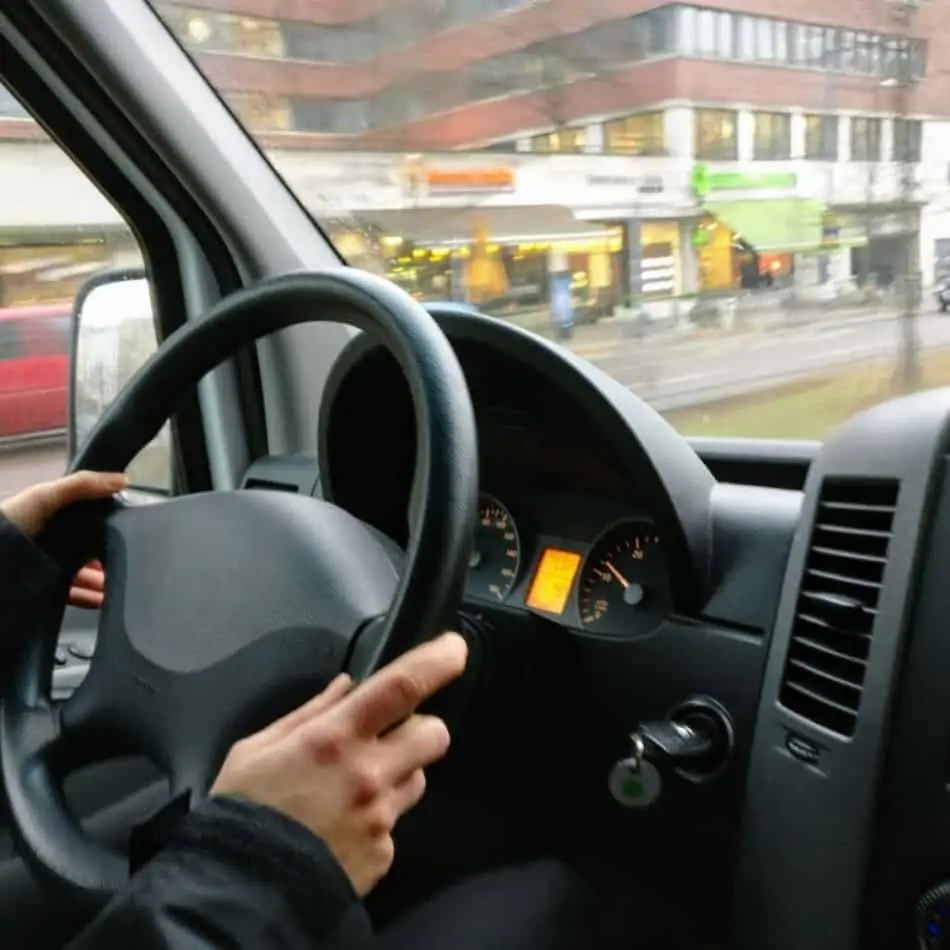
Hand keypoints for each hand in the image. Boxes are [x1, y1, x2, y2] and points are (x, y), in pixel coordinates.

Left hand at [1, 472, 126, 608]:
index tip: (132, 530)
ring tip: (117, 587)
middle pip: (87, 547)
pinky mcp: (40, 589)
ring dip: (101, 580)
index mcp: (51, 516)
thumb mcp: (43, 497)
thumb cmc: (8, 526)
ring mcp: (45, 566)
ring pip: (81, 573)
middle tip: (129, 563)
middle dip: (108, 555)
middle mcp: (50, 540)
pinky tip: (101, 600)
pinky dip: (87, 598)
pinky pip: (69, 594)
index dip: (109, 523)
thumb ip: (81, 486)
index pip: (88, 518)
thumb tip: (123, 480)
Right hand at [211, 632, 467, 896]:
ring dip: (399, 774)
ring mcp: (380, 817)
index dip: (437, 661)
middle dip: (419, 728)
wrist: (239, 894)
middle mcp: (368, 773)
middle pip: (434, 734)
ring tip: (355, 789)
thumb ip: (309, 712)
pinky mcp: (383, 853)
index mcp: (335, 737)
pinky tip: (343, 829)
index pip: (403, 686)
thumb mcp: (257, 749)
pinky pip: (395, 825)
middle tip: (388, 736)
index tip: (453, 648)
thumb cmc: (241, 812)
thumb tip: (347, 685)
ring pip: (418, 778)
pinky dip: (378, 821)